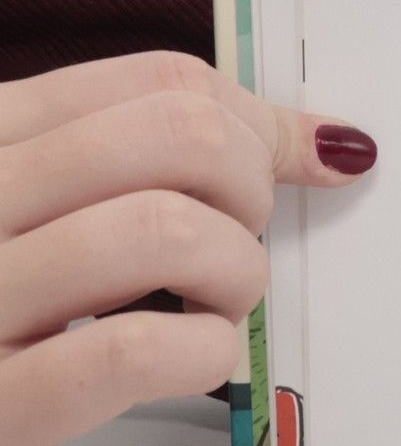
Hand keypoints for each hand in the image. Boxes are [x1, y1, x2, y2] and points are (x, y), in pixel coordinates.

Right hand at [0, 51, 374, 445]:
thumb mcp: (30, 207)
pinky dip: (200, 352)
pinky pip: (131, 351)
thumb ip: (143, 160)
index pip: (163, 82)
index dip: (257, 124)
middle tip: (237, 244)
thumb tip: (324, 144)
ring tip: (213, 309)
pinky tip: (192, 363)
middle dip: (251, 190)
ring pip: (164, 229)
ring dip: (233, 273)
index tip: (291, 167)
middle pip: (180, 135)